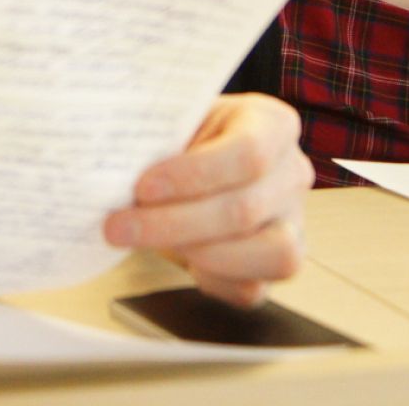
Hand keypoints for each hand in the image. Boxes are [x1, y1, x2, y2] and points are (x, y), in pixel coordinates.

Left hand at [103, 94, 312, 307]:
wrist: (192, 162)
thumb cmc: (181, 138)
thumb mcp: (172, 120)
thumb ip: (155, 137)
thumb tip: (115, 167)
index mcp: (271, 124)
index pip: (249, 152)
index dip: (194, 175)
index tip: (142, 187)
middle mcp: (291, 173)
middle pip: (245, 209)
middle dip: (173, 223)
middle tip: (118, 227)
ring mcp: (293, 222)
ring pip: (268, 254)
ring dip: (196, 254)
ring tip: (146, 242)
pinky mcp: (278, 264)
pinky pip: (253, 288)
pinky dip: (210, 279)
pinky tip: (177, 258)